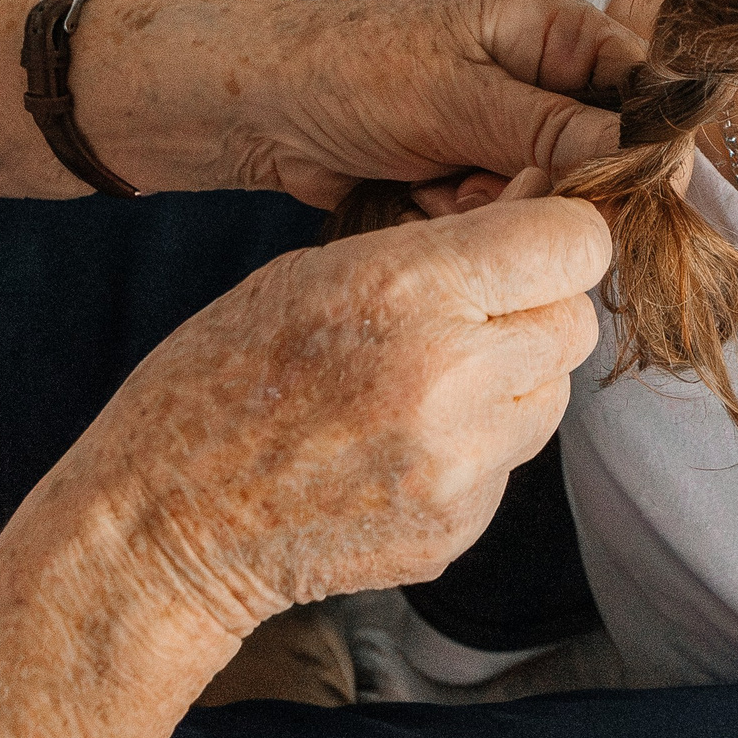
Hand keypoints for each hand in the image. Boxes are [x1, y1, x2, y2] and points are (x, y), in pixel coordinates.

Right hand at [0, 177, 608, 737]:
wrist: (162, 524)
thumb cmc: (220, 375)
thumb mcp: (313, 270)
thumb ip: (436, 248)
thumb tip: (540, 209)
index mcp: (408, 293)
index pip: (574, 244)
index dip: (555, 234)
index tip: (523, 240)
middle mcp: (450, 380)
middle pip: (575, 323)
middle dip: (535, 307)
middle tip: (466, 313)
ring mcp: (459, 467)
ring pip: (553, 396)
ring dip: (512, 379)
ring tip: (422, 381)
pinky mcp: (459, 527)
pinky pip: (511, 462)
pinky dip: (477, 444)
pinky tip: (399, 441)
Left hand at [228, 0, 642, 205]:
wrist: (255, 110)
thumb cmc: (347, 74)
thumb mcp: (457, 100)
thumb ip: (558, 132)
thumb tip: (657, 159)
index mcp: (551, 26)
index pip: (642, 86)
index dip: (646, 143)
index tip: (633, 193)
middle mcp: (542, 72)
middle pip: (604, 150)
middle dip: (549, 182)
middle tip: (485, 179)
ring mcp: (508, 125)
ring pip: (554, 193)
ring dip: (499, 203)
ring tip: (439, 183)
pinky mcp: (476, 168)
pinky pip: (507, 212)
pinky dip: (466, 216)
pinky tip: (419, 194)